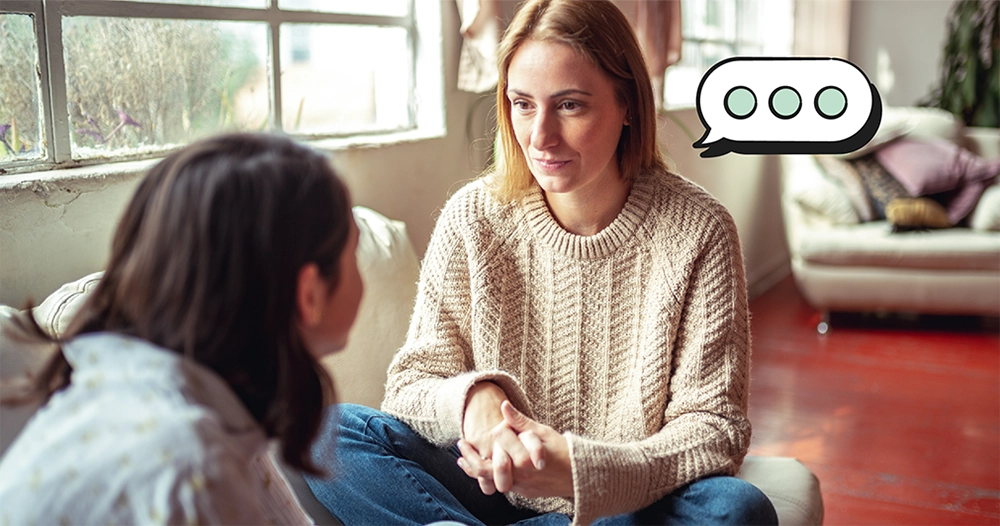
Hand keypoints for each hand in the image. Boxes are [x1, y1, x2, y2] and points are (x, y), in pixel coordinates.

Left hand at [458, 401, 572, 498]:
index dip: (499, 429)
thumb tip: (503, 405)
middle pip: (484, 466)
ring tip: (462, 458)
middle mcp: (518, 474)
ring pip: (488, 479)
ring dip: (472, 468)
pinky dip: (484, 476)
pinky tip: (476, 469)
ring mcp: (519, 485)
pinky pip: (497, 485)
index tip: (498, 425)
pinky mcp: (521, 492)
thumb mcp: (543, 432)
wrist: (579, 476)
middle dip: (470, 454)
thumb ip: (521, 421)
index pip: (499, 439)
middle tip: (461, 443)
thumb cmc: (563, 451)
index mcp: (523, 458)